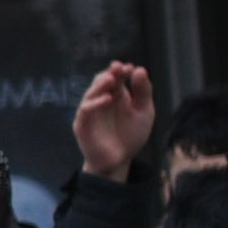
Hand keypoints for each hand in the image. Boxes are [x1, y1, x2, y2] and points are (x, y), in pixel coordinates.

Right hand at [73, 62, 157, 179]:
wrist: (120, 160)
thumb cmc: (131, 136)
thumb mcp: (144, 112)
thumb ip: (143, 92)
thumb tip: (139, 70)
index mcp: (117, 95)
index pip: (116, 77)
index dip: (121, 70)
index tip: (129, 67)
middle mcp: (102, 100)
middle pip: (102, 81)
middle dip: (110, 74)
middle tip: (118, 68)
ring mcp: (91, 111)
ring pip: (91, 92)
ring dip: (100, 84)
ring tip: (111, 79)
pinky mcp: (83, 123)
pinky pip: (86, 110)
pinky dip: (95, 103)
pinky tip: (108, 100)